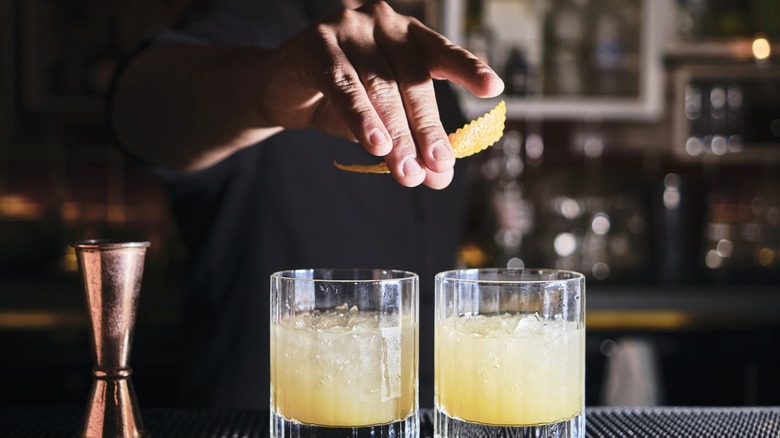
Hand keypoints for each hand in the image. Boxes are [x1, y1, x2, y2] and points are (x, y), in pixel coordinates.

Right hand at [259, 1, 503, 188]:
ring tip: (407, 172)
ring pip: (381, 88)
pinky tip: (375, 144)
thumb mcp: (381, 122)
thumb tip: (438, 177)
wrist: (281, 87)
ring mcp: (350, 27)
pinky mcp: (318, 44)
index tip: (492, 89)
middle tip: (437, 169)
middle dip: (426, 131)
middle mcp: (383, 23)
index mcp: (408, 35)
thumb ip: (410, 142)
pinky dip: (361, 117)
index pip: (442, 53)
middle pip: (412, 82)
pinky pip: (344, 85)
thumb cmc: (339, 99)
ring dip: (396, 135)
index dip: (467, 69)